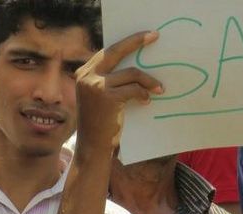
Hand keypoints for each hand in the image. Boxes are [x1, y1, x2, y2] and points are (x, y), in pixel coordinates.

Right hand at [74, 31, 162, 152]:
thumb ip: (108, 80)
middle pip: (116, 51)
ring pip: (131, 73)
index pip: (108, 52)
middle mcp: (87, 77)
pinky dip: (143, 94)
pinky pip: (134, 89)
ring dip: (148, 81)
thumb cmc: (100, 123)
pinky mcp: (107, 97)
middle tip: (154, 36)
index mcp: (83, 73)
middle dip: (136, 42)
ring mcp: (95, 86)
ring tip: (159, 89)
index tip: (145, 36)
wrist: (93, 147)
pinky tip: (147, 101)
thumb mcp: (99, 97)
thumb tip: (135, 64)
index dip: (127, 43)